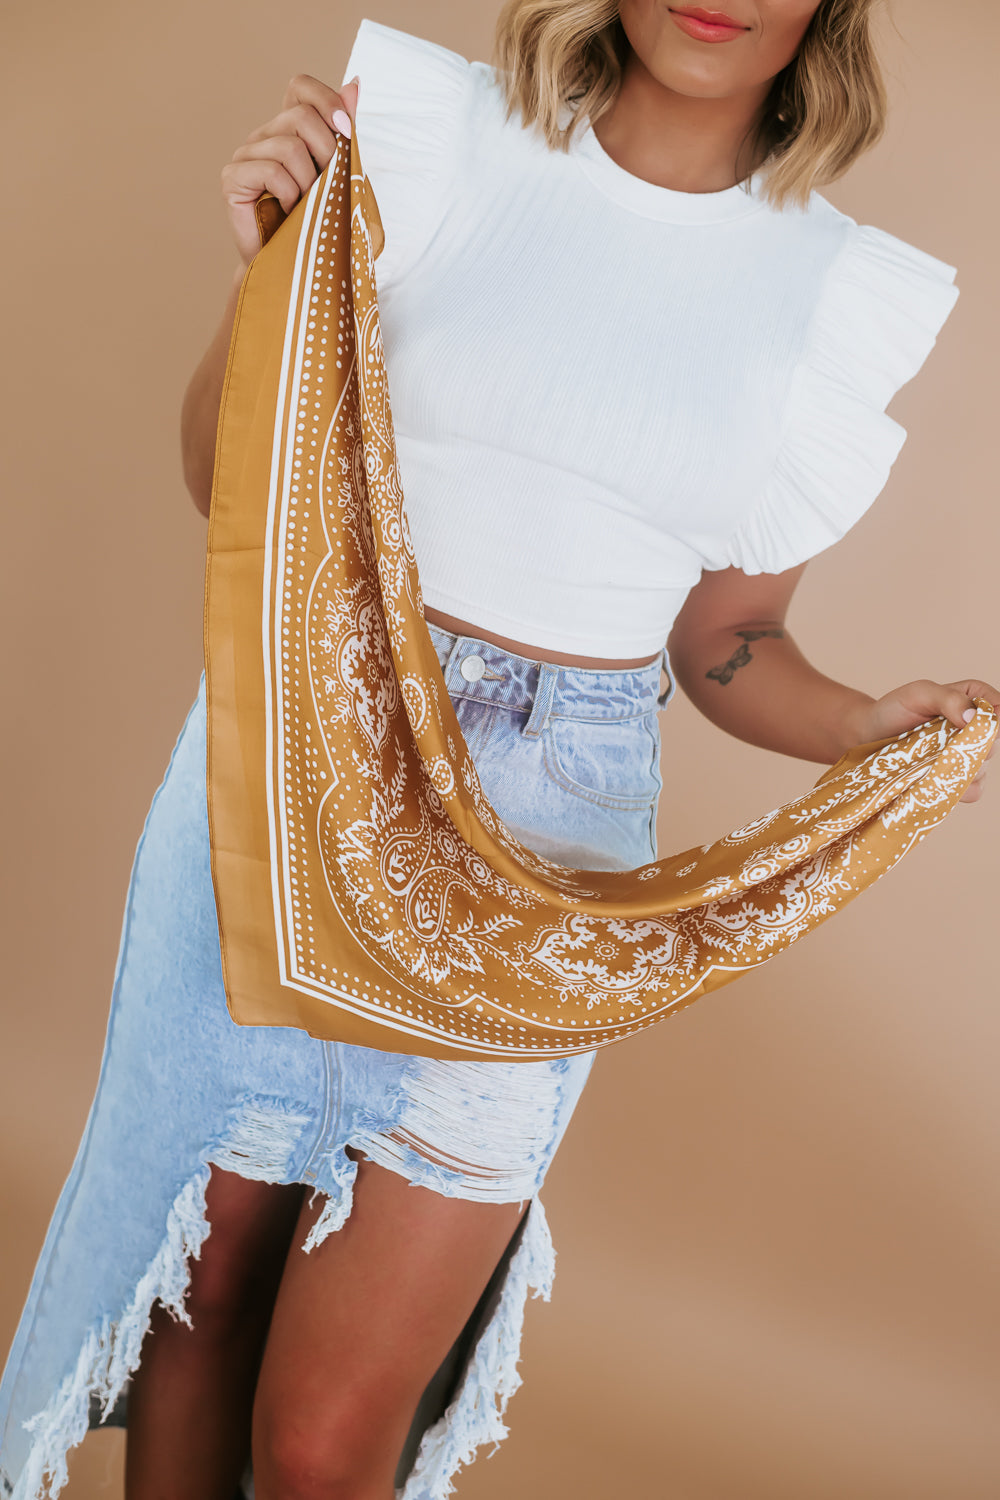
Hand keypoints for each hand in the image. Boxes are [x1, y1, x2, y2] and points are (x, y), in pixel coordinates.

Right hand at [221, 74, 358, 267]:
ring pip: (289, 146)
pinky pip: (272, 171)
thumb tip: (354, 83)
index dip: (327, 101)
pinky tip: (288, 213)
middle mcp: (264, 136)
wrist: (295, 269)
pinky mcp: (233, 178)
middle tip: (326, 188)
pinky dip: (290, 195)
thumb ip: (344, 131)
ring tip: (306, 207)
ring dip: (310, 183)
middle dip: (328, 153)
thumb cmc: (320, 224)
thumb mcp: (342, 174)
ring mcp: (245, 155)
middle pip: (301, 117)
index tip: (348, 132)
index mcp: (289, 130)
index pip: (301, 86)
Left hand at [849, 678, 998, 803]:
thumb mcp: (919, 693)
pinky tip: (930, 780)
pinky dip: (953, 789)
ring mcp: (968, 757)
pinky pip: (971, 791)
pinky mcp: (957, 781)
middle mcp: (977, 729)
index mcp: (975, 699)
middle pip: (993, 743)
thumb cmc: (895, 710)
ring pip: (981, 769)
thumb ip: (949, 698)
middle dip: (967, 746)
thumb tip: (974, 717)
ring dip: (955, 768)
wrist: (869, 735)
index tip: (966, 725)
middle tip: (936, 744)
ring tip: (925, 760)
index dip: (992, 721)